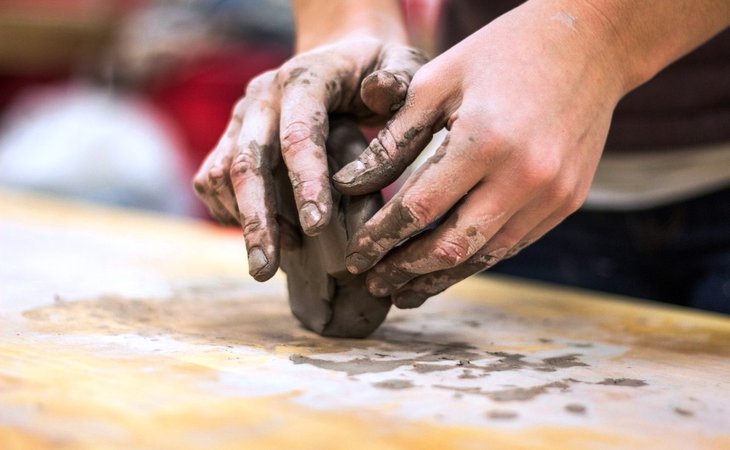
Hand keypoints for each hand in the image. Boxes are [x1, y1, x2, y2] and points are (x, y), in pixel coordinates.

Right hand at [192, 38, 426, 280]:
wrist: (339, 58)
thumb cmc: (377, 69)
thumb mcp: (401, 63)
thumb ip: (399, 79)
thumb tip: (378, 94)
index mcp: (305, 79)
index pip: (299, 133)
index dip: (306, 181)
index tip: (317, 228)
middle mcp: (262, 97)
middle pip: (247, 161)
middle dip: (257, 219)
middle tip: (265, 270)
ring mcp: (241, 118)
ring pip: (222, 174)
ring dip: (244, 220)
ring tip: (275, 259)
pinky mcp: (230, 138)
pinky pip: (213, 180)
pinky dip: (230, 213)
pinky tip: (265, 235)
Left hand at [333, 1, 626, 307]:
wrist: (589, 44)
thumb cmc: (502, 54)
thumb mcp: (437, 82)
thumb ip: (393, 139)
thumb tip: (348, 185)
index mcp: (484, 140)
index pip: (418, 209)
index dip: (380, 238)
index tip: (353, 256)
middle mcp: (524, 177)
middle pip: (451, 246)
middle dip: (405, 271)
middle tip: (373, 283)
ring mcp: (552, 194)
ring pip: (485, 256)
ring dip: (440, 277)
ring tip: (405, 291)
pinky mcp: (568, 201)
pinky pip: (514, 244)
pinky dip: (476, 258)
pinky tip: (449, 265)